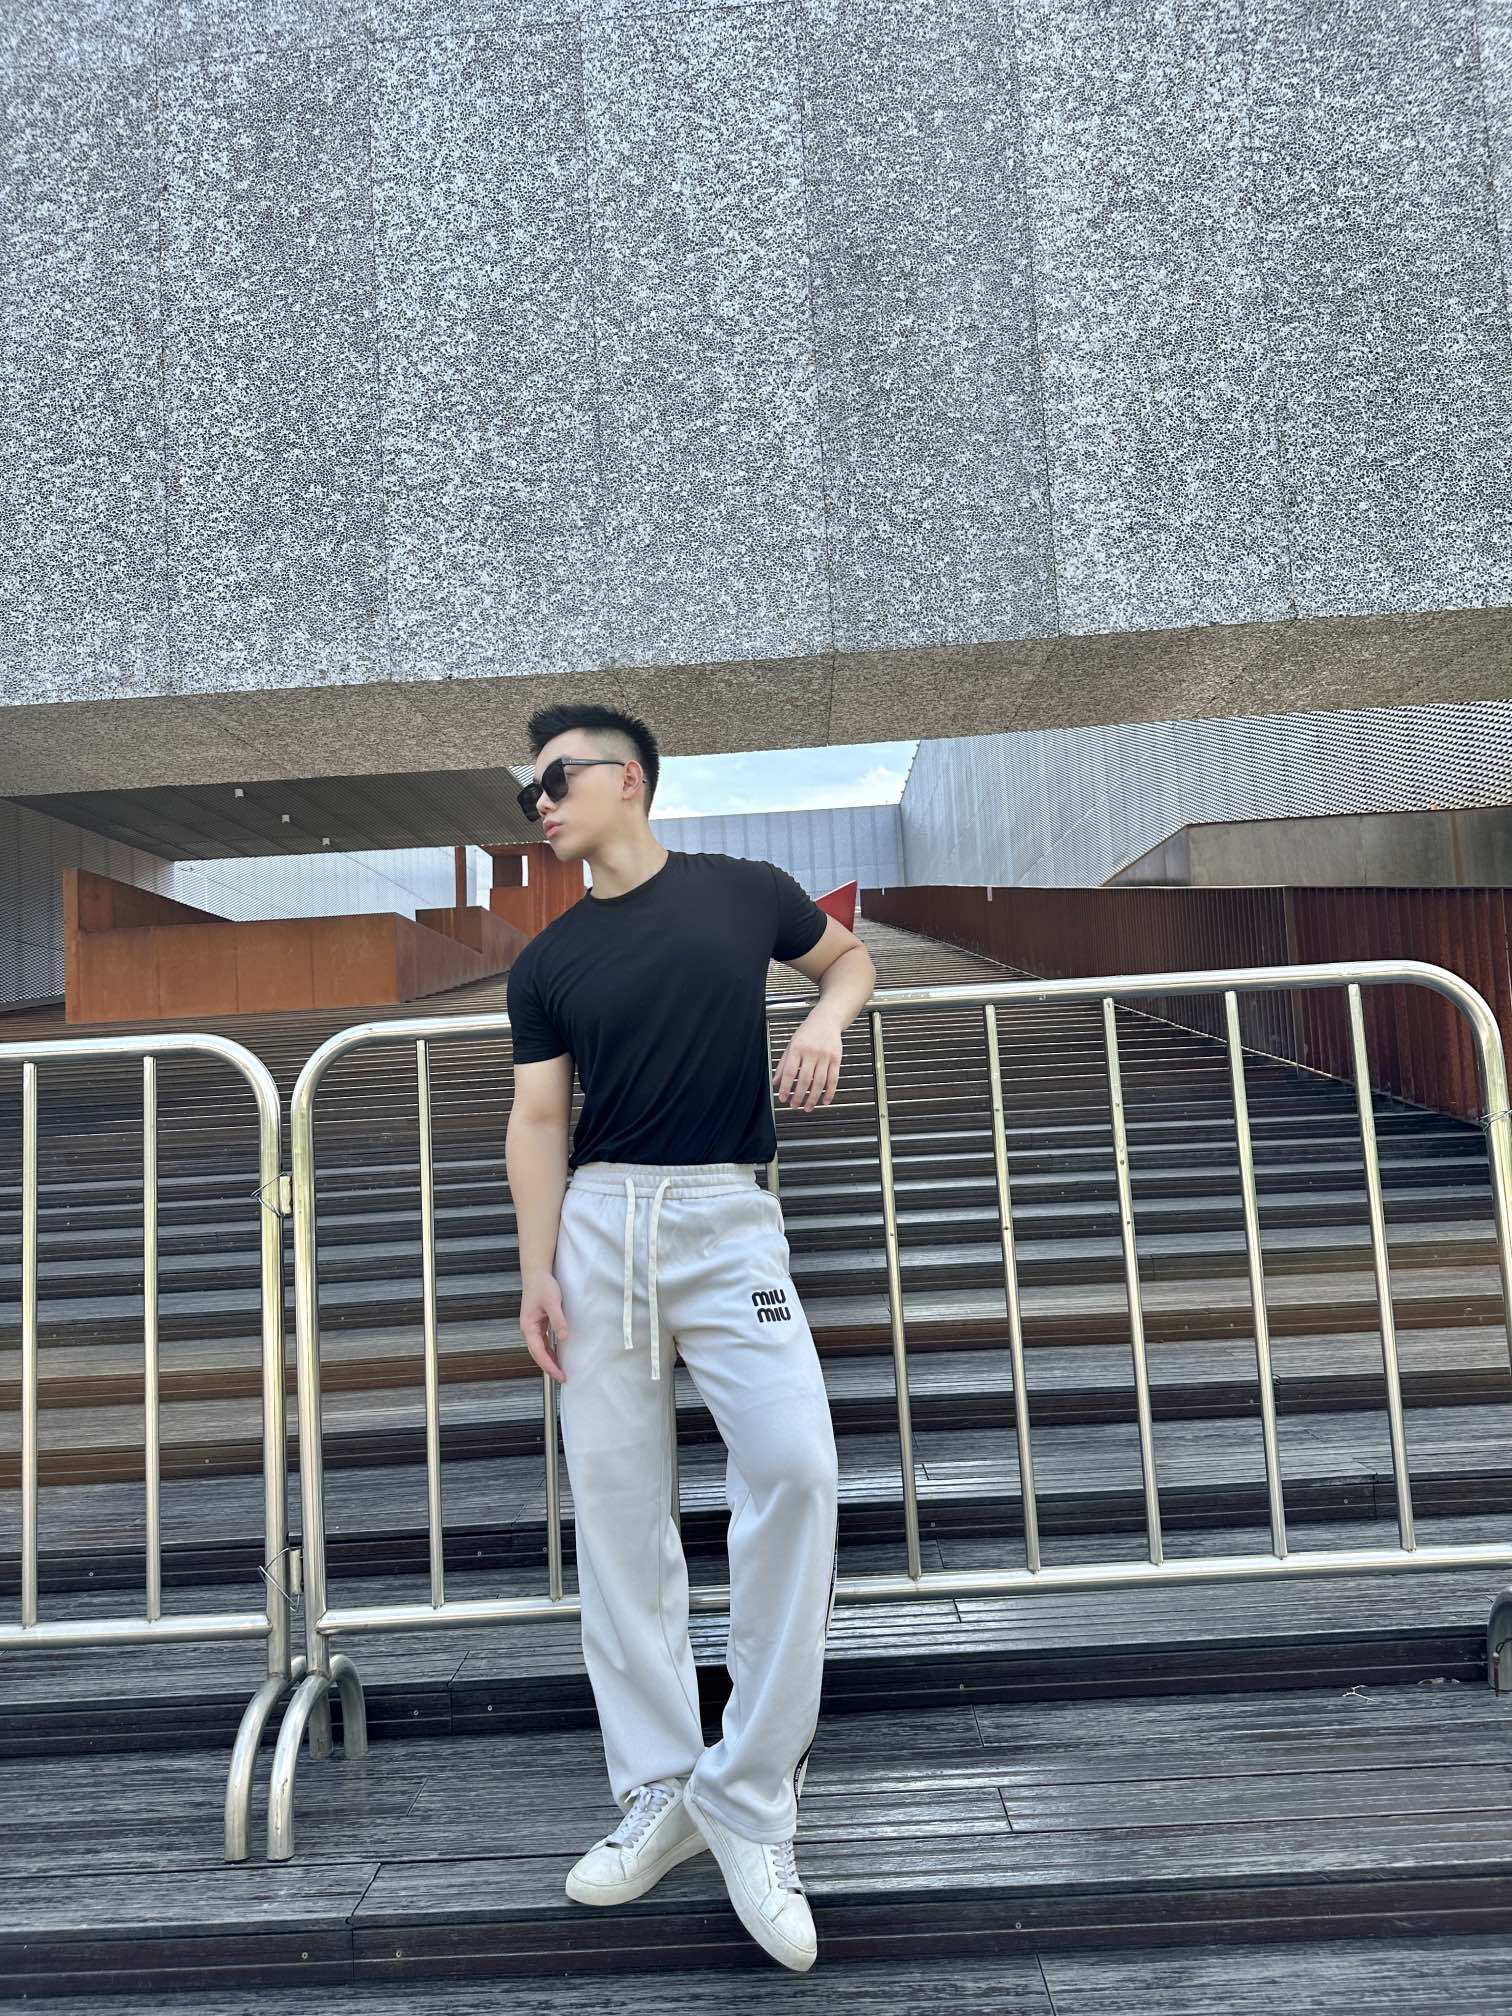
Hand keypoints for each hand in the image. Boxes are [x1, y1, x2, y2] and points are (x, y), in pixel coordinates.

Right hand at [519, 1267, 568, 1382]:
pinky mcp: (537, 1324)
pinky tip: (556, 1355)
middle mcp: (528, 1329)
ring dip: (549, 1360)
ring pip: (539, 1349)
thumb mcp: (552, 1302)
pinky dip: (549, 1351)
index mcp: (528, 1326)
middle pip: (537, 1354)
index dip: (550, 1365)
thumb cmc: (542, 1286)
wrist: (536, 1273)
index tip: (560, 1374)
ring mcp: (532, 1327)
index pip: (539, 1352)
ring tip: (560, 1371)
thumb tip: (563, 1337)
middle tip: (562, 1378)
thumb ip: (558, 1320)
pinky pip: (542, 1342)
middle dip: (549, 1367)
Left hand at [772, 1010, 842, 1111]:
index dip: (785, 1087)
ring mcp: (825, 1055)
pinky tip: (825, 1100)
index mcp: (797, 1048)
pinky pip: (833, 1079)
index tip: (782, 1098)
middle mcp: (811, 1052)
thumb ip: (783, 1064)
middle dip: (799, 1096)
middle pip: (804, 1079)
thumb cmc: (807, 1032)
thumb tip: (775, 1082)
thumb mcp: (791, 1044)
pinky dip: (830, 1092)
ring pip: (819, 1081)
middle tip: (794, 1106)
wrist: (827, 1019)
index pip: (789, 1072)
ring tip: (808, 1107)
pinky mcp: (837, 1058)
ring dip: (813, 1097)